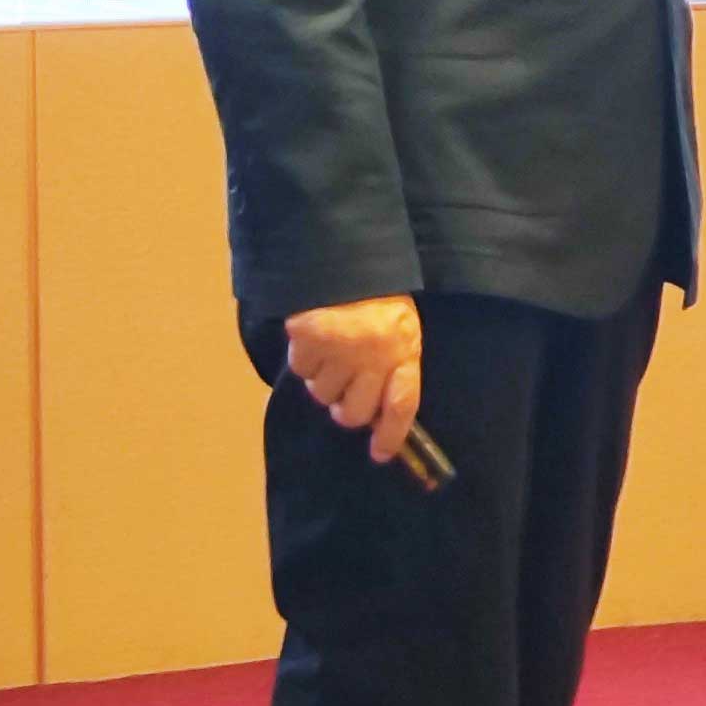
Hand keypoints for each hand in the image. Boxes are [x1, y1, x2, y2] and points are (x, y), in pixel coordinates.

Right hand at [281, 293, 424, 462]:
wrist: (347, 252)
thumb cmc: (379, 291)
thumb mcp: (401, 325)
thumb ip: (396, 363)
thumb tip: (379, 411)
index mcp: (403, 349)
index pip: (401, 406)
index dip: (390, 436)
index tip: (379, 453)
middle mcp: (373, 356)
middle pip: (355, 413)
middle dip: (347, 410)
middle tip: (345, 394)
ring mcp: (339, 349)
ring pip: (324, 395)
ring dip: (324, 382)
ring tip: (330, 354)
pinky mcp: (309, 339)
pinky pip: (302, 370)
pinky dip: (305, 360)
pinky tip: (314, 339)